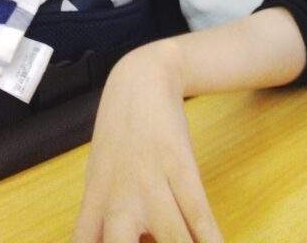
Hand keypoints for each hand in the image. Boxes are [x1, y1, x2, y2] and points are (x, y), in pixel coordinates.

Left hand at [71, 40, 222, 242]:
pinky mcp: (182, 168)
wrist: (141, 80)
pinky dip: (212, 242)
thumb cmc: (119, 139)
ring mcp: (152, 183)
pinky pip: (199, 217)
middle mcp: (119, 199)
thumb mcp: (98, 180)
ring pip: (174, 242)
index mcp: (94, 204)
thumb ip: (99, 226)